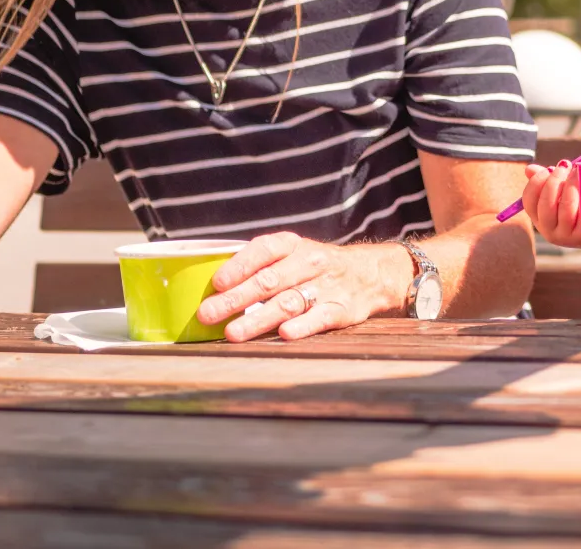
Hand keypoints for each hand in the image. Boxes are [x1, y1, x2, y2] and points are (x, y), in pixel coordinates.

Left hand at [196, 231, 402, 341]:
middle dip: (236, 298)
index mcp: (293, 245)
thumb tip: (215, 288)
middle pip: (269, 280)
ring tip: (233, 332)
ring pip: (288, 302)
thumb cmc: (316, 267)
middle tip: (209, 313)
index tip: (217, 283)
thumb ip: (261, 265)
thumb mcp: (293, 253)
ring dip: (258, 318)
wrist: (371, 273)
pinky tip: (284, 334)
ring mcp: (326, 286)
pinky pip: (320, 318)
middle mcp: (309, 263)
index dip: (239, 265)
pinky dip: (302, 326)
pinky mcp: (342, 309)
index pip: (264, 250)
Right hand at [520, 160, 580, 249]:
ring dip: (571, 185)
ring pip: (566, 207)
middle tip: (565, 167)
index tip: (549, 169)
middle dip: (554, 180)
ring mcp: (567, 236)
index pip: (529, 201)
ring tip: (579, 172)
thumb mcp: (560, 193)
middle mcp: (549, 230)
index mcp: (539, 219)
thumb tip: (529, 169)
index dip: (536, 182)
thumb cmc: (578, 206)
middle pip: (545, 204)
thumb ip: (545, 180)